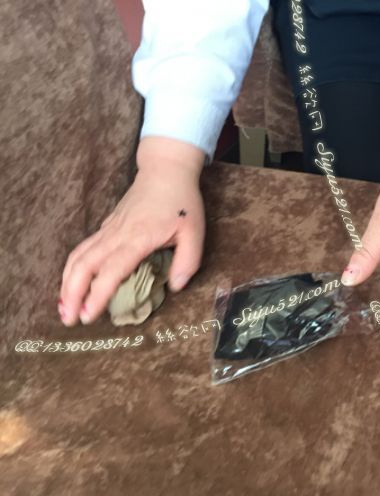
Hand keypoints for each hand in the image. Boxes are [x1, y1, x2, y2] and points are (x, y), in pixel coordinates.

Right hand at [58, 136, 205, 325]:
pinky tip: (73, 283)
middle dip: (72, 294)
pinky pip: (84, 249)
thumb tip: (176, 287)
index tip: (90, 316)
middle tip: (69, 319)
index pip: (110, 271)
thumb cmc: (182, 203)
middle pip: (84, 265)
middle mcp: (116, 235)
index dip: (97, 295)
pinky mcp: (107, 226)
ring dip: (67, 282)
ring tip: (64, 306)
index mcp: (137, 239)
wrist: (166, 171)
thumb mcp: (194, 233)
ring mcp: (109, 229)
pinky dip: (74, 268)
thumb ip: (187, 261)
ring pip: (78, 256)